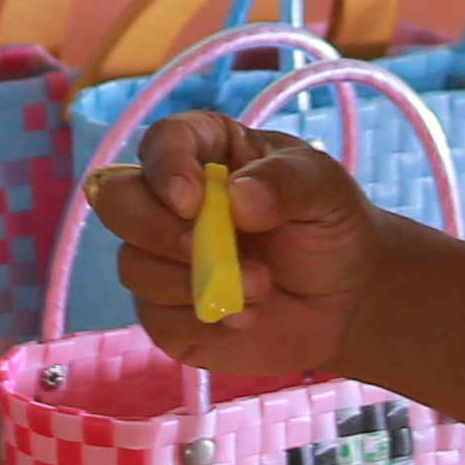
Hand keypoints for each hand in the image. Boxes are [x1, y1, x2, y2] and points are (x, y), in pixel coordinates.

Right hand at [83, 116, 377, 382]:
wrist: (348, 300)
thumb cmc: (330, 226)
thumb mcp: (325, 189)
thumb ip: (286, 183)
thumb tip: (237, 198)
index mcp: (206, 153)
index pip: (161, 143)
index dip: (165, 167)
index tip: (192, 199)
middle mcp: (171, 202)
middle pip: (116, 200)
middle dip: (154, 228)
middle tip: (204, 251)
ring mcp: (164, 259)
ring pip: (132, 264)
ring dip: (192, 282)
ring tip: (261, 288)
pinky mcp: (168, 313)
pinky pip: (155, 318)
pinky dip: (198, 322)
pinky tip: (243, 320)